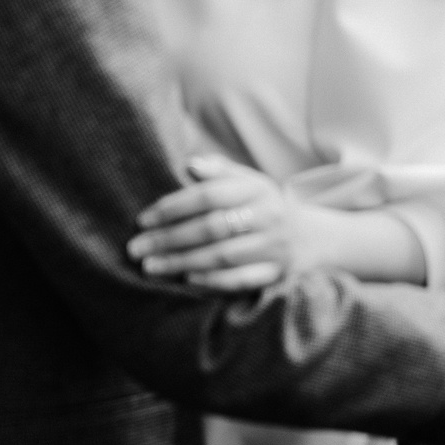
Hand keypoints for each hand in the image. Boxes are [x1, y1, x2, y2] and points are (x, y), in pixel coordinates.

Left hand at [128, 156, 304, 291]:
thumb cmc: (261, 207)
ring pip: (222, 255)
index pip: (210, 195)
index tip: (143, 219)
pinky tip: (186, 279)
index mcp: (258, 188)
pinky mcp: (275, 273)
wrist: (306, 238)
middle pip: (212, 227)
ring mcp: (274, 246)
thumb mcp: (247, 182)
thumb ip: (219, 172)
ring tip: (150, 267)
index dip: (174, 207)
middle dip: (170, 238)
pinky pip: (240, 279)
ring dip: (182, 262)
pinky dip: (211, 280)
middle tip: (137, 247)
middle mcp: (269, 215)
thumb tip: (189, 164)